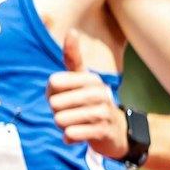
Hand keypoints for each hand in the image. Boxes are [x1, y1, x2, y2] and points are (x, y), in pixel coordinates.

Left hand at [48, 31, 126, 159]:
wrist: (117, 132)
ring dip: (63, 126)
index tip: (64, 96)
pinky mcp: (103, 131)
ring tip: (76, 124)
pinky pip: (71, 134)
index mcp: (91, 79)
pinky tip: (78, 135)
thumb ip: (73, 58)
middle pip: (55, 103)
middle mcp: (99, 92)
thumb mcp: (83, 79)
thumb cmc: (92, 103)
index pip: (54, 82)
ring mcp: (102, 112)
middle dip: (57, 112)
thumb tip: (72, 31)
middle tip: (72, 113)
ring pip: (61, 119)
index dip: (52, 93)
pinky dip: (70, 138)